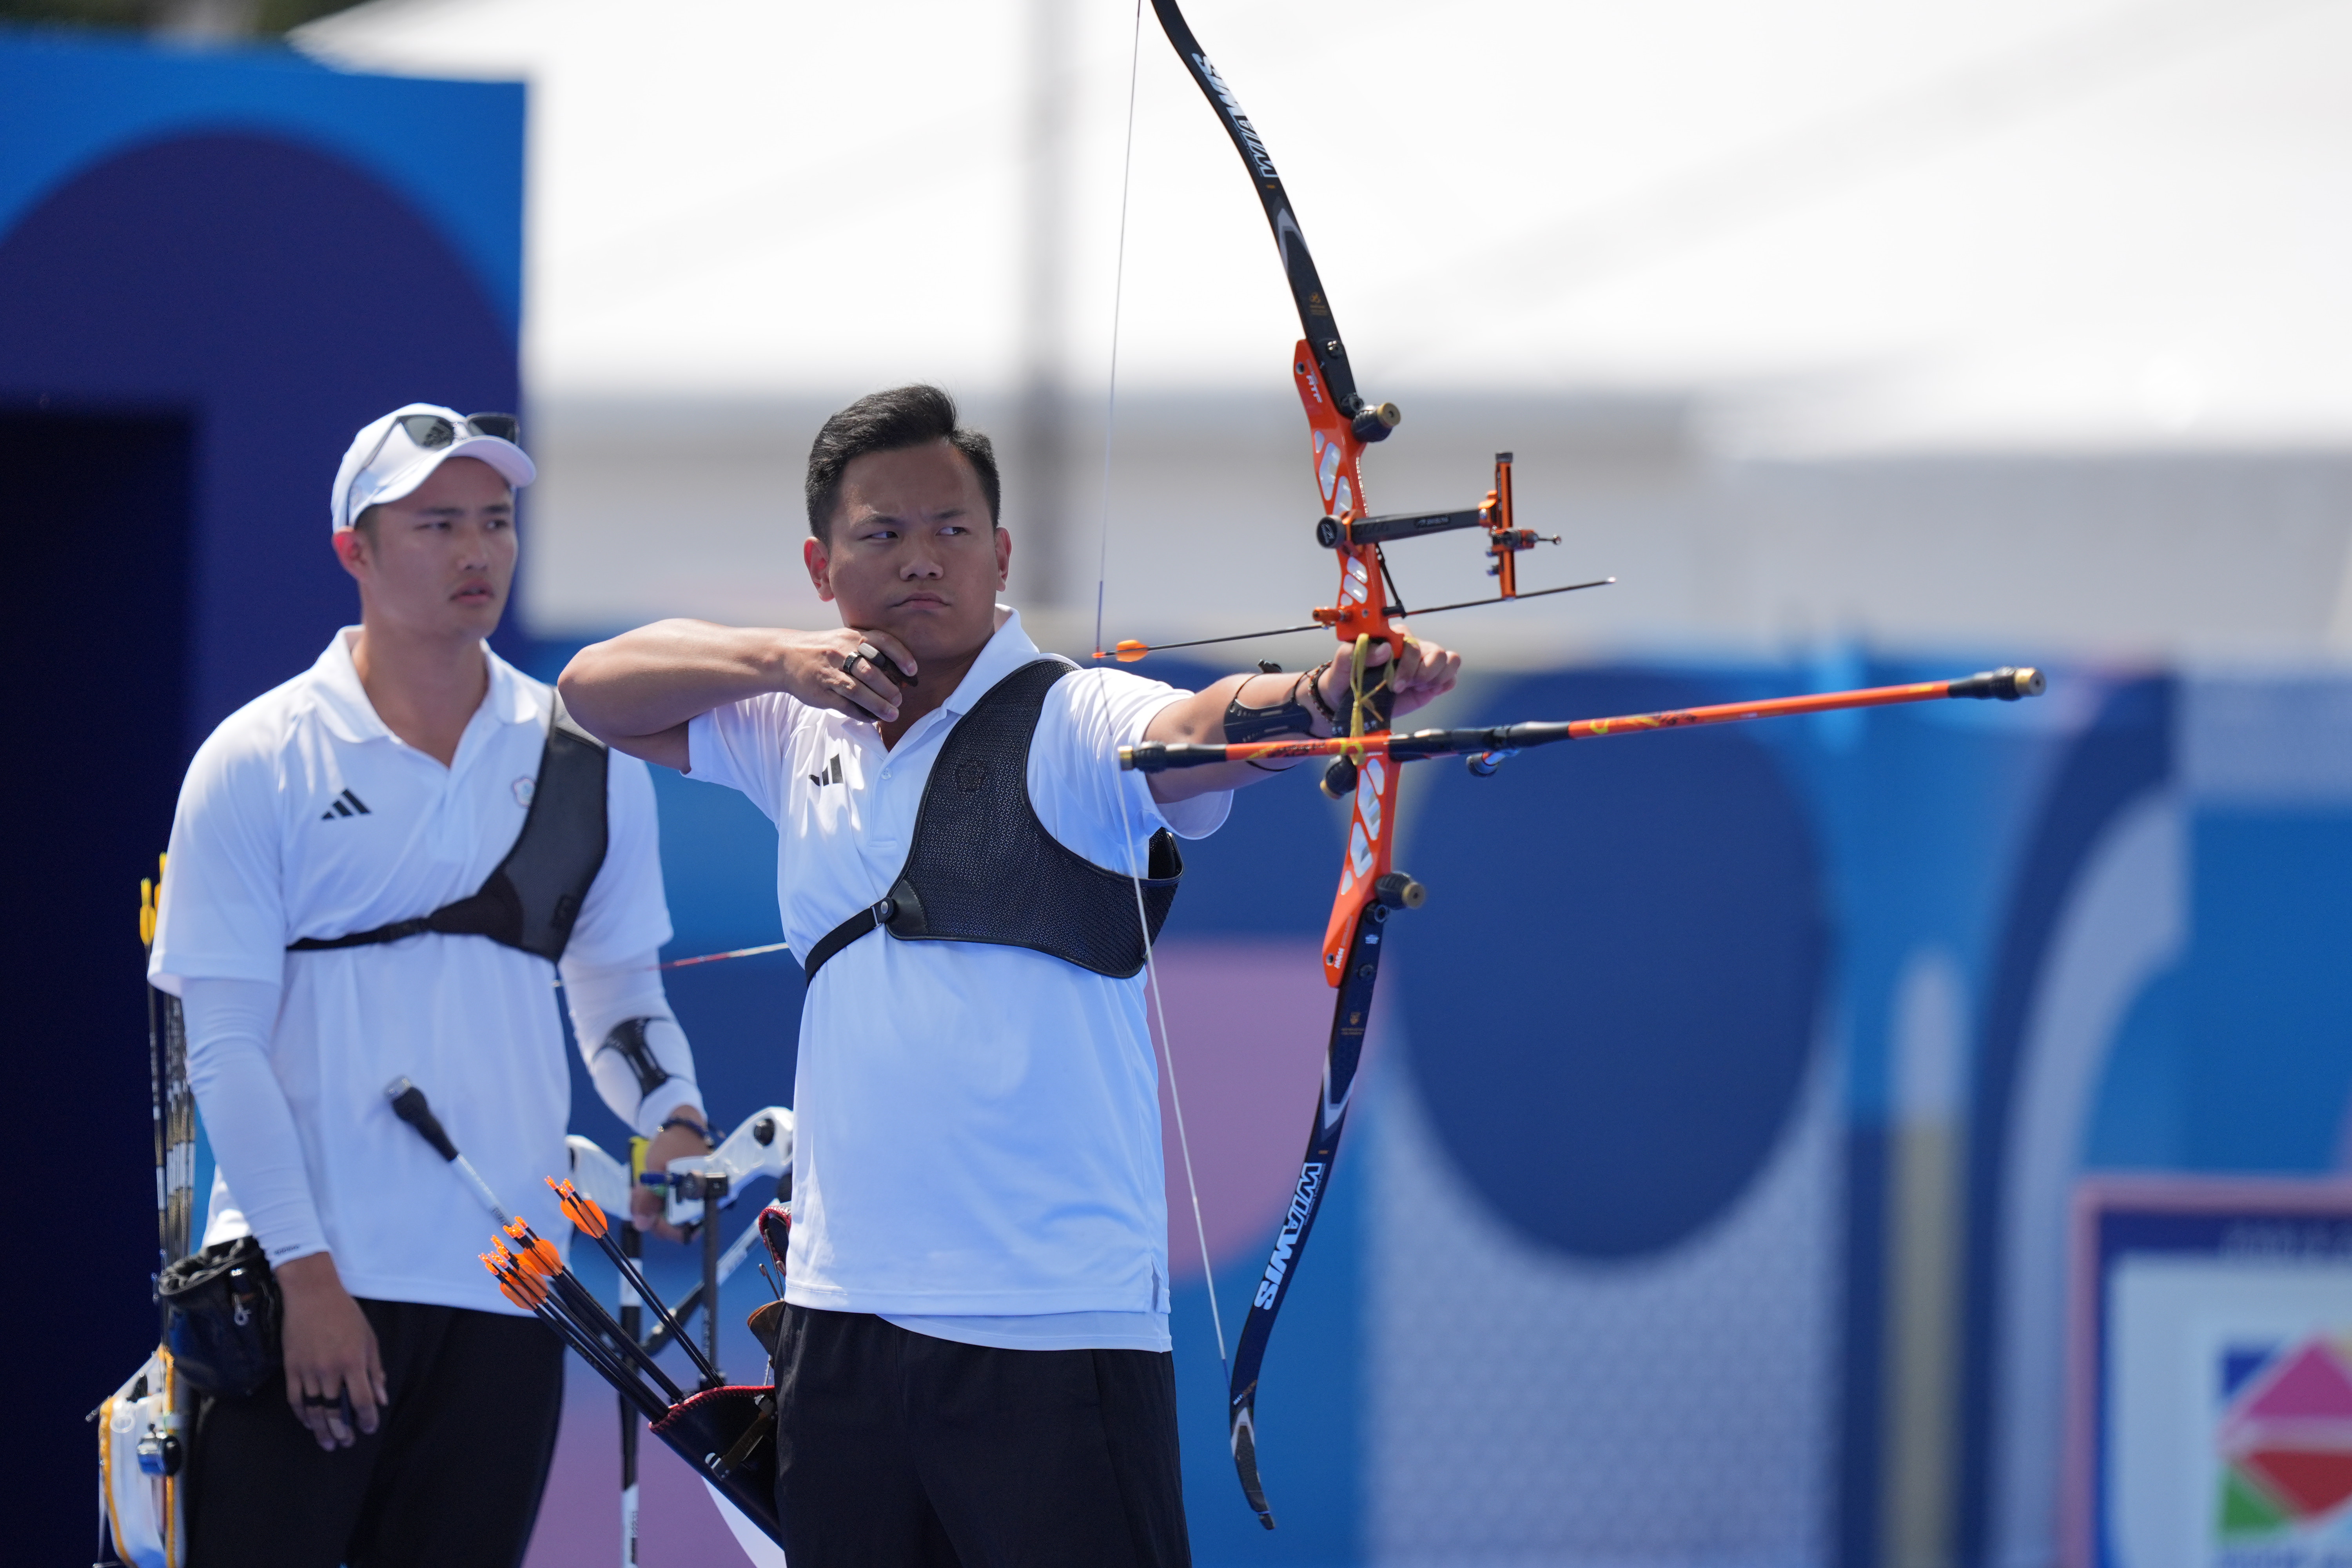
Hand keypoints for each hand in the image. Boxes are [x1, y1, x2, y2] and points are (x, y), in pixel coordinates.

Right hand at [275, 1252, 385, 1450]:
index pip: (361, 1401)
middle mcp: (330, 1371)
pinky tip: (309, 1423)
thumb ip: (375, 1370)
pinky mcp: (291, 1368)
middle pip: (335, 1411)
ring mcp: (308, 1371)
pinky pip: (296, 1399)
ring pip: (314, 1410)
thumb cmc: (346, 1314)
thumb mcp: (369, 1339)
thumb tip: (381, 1399)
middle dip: (342, 1431)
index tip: (369, 1429)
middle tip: (346, 1443)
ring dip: (321, 1430)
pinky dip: (303, 1414)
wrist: (312, 1294)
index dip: (366, 1419)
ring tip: (328, 1443)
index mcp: (353, 1363)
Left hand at [634, 1106, 713, 1242]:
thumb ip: (649, 1200)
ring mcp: (689, 1199)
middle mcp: (699, 1203)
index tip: (645, 1217)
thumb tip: (641, 1225)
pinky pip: (663, 1207)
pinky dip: (650, 1200)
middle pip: (673, 1225)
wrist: (679, 1126)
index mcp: (703, 1198)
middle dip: (650, 1213)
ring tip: (640, 1188)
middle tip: (638, 1194)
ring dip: (647, 1205)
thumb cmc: (673, 1145)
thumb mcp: (656, 1172)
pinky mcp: (679, 1195)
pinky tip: (643, 1188)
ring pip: (664, 1217)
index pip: (686, 1229)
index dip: (664, 1228)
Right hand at [776, 628, 918, 724]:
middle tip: (899, 699)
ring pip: (859, 691)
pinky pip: (845, 705)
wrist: (786, 656)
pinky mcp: (821, 692)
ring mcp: (830, 673)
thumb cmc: (824, 649)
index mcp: (851, 637)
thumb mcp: (844, 640)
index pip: (883, 643)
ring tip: (892, 713)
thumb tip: (899, 674)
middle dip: (890, 688)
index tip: (912, 671)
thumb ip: (869, 651)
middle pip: (872, 672)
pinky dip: (861, 713)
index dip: (901, 657)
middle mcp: (841, 652)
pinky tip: (872, 717)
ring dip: (879, 705)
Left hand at [1315, 634, 1460, 723]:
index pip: (1412, 641)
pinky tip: (1425, 691)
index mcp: (1392, 638)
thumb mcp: (1343, 664)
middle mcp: (1411, 648)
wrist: (1346, 702)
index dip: (1408, 662)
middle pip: (1436, 652)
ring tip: (1417, 687)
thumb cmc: (1345, 679)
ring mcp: (1423, 664)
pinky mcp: (1430, 682)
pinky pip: (1451, 676)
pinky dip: (1444, 684)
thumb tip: (1385, 649)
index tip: (1394, 682)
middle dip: (1423, 673)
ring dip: (1435, 677)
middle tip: (1402, 687)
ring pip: (1450, 660)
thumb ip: (1359, 652)